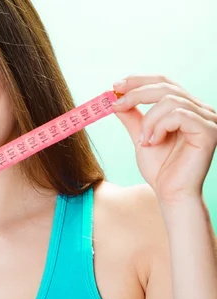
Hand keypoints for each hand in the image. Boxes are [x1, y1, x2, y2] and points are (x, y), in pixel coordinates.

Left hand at [111, 74, 216, 204]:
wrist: (170, 193)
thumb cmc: (160, 169)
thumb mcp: (140, 137)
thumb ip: (133, 118)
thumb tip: (117, 99)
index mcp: (186, 108)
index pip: (164, 82)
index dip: (139, 80)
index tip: (115, 86)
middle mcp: (200, 109)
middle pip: (166, 85)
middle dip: (136, 93)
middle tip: (116, 104)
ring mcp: (207, 119)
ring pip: (170, 100)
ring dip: (148, 120)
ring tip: (142, 140)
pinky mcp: (209, 130)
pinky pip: (179, 115)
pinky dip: (159, 127)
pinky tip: (153, 143)